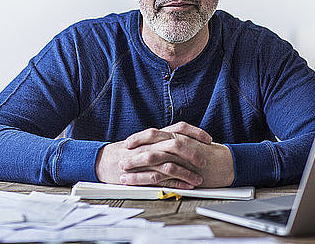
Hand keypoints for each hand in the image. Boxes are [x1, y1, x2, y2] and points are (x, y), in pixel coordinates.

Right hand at [95, 122, 232, 187]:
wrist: (105, 160)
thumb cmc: (129, 151)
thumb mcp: (147, 140)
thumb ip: (163, 139)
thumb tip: (184, 140)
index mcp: (155, 135)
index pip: (179, 128)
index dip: (195, 132)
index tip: (209, 139)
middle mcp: (152, 144)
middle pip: (176, 145)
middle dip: (193, 153)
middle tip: (206, 160)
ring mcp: (147, 160)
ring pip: (170, 164)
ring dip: (187, 172)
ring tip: (199, 179)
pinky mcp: (142, 174)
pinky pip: (161, 179)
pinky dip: (175, 183)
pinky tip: (186, 186)